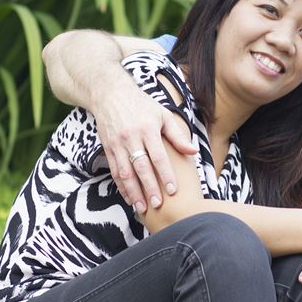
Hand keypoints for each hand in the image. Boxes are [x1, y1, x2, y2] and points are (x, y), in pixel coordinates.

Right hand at [95, 87, 196, 212]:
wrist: (110, 94)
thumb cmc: (142, 105)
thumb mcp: (163, 115)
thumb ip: (177, 135)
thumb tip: (193, 152)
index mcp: (147, 129)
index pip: (158, 156)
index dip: (165, 174)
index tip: (172, 190)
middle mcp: (131, 137)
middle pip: (141, 167)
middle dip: (149, 187)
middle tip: (158, 204)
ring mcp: (117, 144)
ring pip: (125, 172)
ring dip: (133, 192)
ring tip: (142, 207)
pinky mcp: (108, 148)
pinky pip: (115, 171)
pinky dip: (121, 186)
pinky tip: (128, 198)